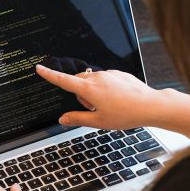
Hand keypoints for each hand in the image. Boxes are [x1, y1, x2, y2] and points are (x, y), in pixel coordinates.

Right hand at [36, 65, 189, 140]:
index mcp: (89, 89)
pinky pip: (105, 79)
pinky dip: (105, 89)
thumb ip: (77, 119)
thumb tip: (63, 119)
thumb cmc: (126, 114)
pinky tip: (118, 99)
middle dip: (80, 94)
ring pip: (92, 81)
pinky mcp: (118, 73)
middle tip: (94, 109)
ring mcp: (108, 74)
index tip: (39, 68)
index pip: (63, 80)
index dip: (49, 75)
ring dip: (93, 92)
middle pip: (78, 82)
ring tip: (109, 106)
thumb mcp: (98, 122)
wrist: (150, 105)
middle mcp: (97, 78)